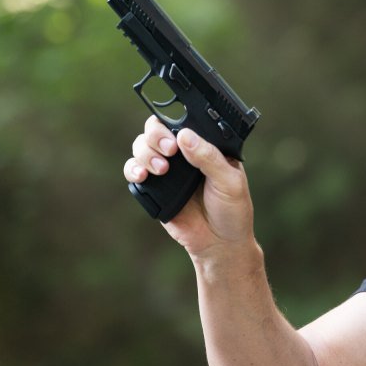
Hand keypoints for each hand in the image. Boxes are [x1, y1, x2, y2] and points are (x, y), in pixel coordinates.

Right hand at [124, 115, 256, 257]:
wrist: (220, 244)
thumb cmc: (232, 210)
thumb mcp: (230, 181)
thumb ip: (209, 158)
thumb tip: (185, 136)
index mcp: (204, 146)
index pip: (184, 122)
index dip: (175, 121)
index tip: (178, 136)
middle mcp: (183, 155)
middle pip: (156, 130)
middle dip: (156, 135)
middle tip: (169, 151)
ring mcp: (167, 171)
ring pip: (142, 147)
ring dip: (145, 152)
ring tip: (160, 169)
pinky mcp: (154, 190)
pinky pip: (135, 172)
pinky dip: (133, 169)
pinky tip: (142, 176)